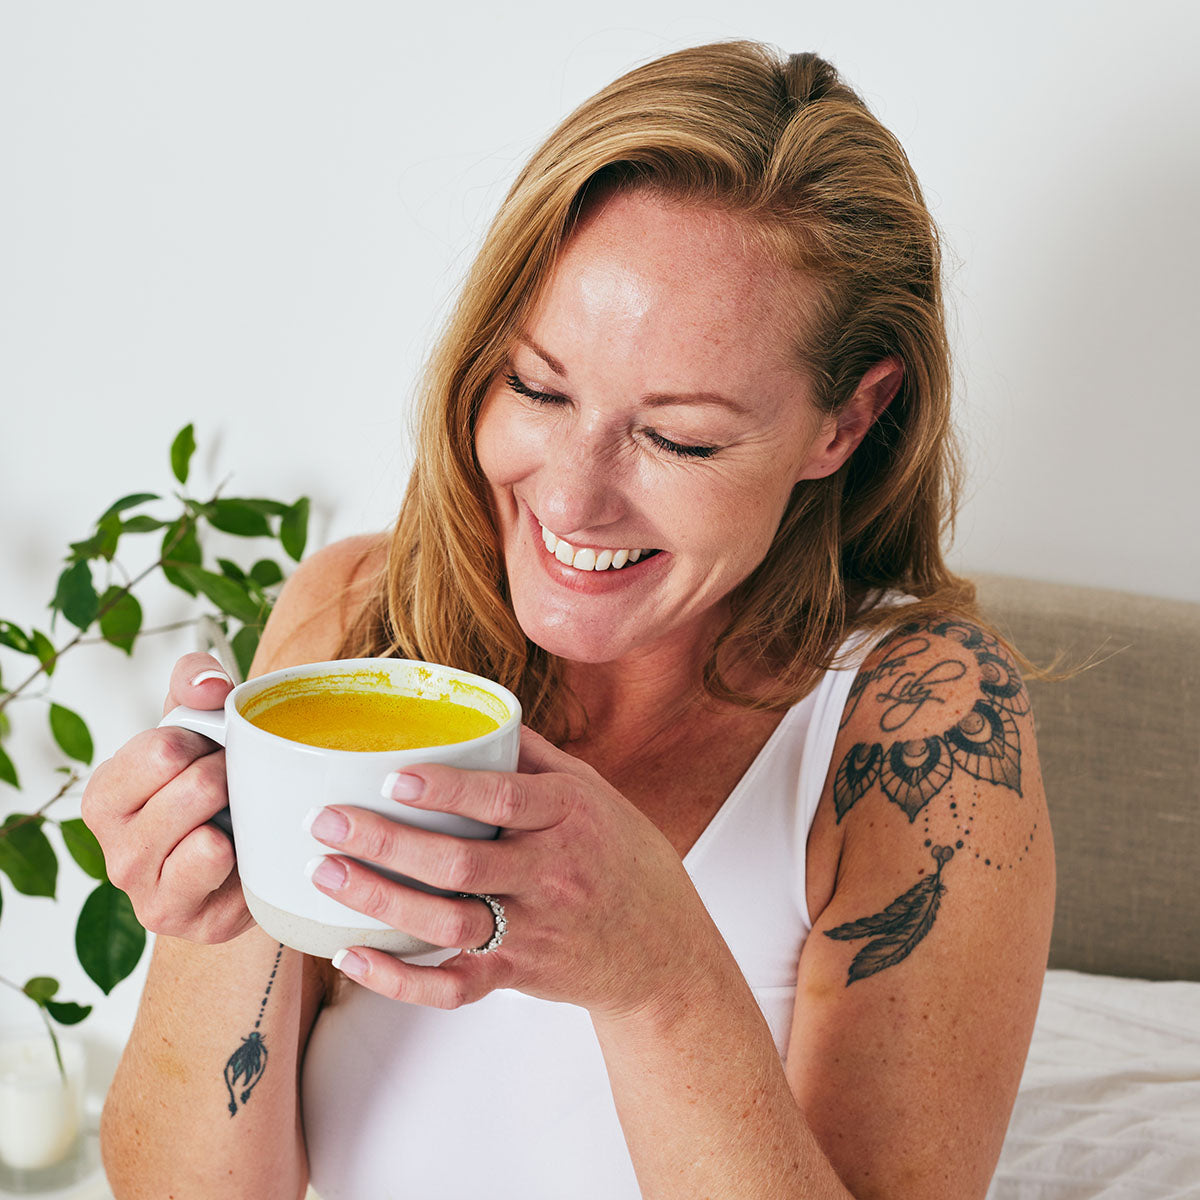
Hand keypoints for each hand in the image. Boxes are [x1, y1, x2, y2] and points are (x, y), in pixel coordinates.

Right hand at [81, 653, 253, 942]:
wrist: (245, 850)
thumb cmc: (213, 780)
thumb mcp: (198, 721)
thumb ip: (195, 682)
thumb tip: (211, 685)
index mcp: (106, 795)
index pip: (163, 750)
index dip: (205, 742)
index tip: (212, 751)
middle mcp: (114, 849)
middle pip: (192, 788)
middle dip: (229, 775)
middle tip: (235, 784)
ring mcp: (147, 892)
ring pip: (206, 834)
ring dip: (239, 814)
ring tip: (240, 816)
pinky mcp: (187, 922)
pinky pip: (222, 872)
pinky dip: (246, 853)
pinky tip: (245, 853)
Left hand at [307, 727, 722, 1015]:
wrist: (664, 946)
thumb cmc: (621, 855)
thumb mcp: (593, 791)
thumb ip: (534, 756)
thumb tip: (474, 713)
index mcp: (569, 815)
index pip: (504, 800)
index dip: (447, 790)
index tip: (393, 777)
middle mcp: (552, 872)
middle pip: (461, 864)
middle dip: (386, 843)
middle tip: (326, 821)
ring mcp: (535, 928)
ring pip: (449, 922)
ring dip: (381, 900)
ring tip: (325, 875)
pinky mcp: (519, 972)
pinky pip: (454, 986)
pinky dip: (401, 979)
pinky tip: (354, 957)